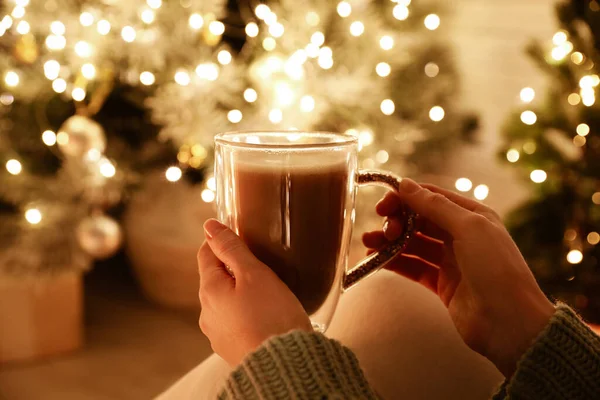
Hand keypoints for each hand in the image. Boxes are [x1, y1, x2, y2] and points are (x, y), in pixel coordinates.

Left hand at [198, 219, 311, 366]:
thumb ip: (232, 248)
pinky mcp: (231, 349)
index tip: (238, 236)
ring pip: (225, 302)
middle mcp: (207, 314)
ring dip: (240, 293)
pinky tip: (266, 316)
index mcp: (209, 291)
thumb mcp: (254, 274)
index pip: (206, 255)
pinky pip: (235, 322)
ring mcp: (218, 334)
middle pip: (215, 279)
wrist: (285, 366)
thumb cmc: (273, 317)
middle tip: (260, 264)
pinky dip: (247, 314)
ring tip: (267, 293)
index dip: (220, 242)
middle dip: (233, 269)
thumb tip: (210, 227)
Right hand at [363, 179, 554, 376]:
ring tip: (370, 245)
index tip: (383, 205)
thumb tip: (406, 184)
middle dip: (397, 221)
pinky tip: (376, 260)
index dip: (405, 198)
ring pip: (413, 244)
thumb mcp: (468, 228)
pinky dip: (394, 262)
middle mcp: (460, 235)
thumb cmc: (496, 269)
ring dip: (390, 242)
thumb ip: (435, 206)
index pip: (431, 198)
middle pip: (419, 220)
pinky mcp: (441, 283)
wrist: (509, 323)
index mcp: (472, 216)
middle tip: (383, 231)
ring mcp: (450, 260)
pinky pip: (412, 267)